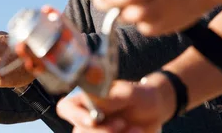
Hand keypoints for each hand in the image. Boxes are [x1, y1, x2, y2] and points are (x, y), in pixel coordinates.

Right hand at [56, 76, 173, 132]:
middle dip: (103, 131)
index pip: (65, 108)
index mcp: (85, 98)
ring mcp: (96, 132)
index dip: (75, 115)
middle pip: (80, 132)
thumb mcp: (127, 92)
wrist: (155, 110)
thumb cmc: (139, 95)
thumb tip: (90, 98)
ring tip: (136, 129)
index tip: (93, 120)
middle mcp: (86, 117)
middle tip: (122, 122)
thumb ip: (108, 97)